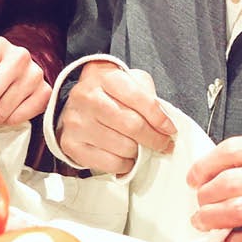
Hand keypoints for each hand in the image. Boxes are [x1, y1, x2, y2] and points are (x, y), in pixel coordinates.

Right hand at [56, 60, 175, 174]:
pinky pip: (110, 163)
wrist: (75, 104)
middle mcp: (87, 97)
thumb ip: (147, 94)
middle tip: (164, 144)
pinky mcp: (72, 144)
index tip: (170, 129)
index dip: (159, 117)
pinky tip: (125, 157)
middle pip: (132, 125)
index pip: (138, 97)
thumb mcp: (128, 81)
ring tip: (140, 148)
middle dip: (154, 138)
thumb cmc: (108, 94)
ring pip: (123, 147)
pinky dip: (125, 164)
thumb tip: (164, 121)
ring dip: (138, 152)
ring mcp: (76, 122)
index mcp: (104, 77)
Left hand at [188, 135, 241, 241]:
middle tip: (199, 201)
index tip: (195, 176)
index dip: (207, 163)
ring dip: (212, 218)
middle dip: (206, 193)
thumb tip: (212, 171)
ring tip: (203, 220)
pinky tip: (229, 240)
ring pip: (238, 211)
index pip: (236, 149)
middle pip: (232, 181)